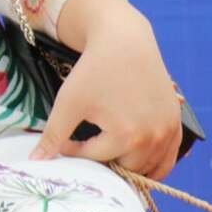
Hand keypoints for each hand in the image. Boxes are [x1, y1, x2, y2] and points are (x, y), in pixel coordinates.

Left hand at [30, 16, 182, 178]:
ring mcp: (168, 133)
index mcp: (126, 136)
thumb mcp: (69, 103)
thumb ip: (53, 135)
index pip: (96, 159)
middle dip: (104, 162)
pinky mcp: (175, 125)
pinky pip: (167, 159)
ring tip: (110, 154)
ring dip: (129, 167)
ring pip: (149, 169)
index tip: (65, 142)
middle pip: (124, 168)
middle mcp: (153, 138)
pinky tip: (134, 158)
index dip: (75, 152)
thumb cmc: (94, 70)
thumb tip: (36, 161)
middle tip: (90, 151)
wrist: (125, 41)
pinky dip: (153, 164)